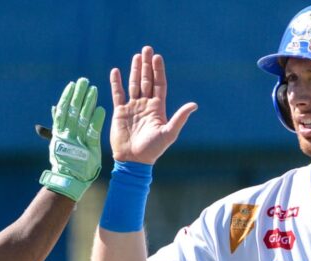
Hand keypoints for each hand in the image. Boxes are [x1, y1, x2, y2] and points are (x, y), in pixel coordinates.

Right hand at [39, 78, 106, 201]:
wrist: (68, 180)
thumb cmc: (64, 160)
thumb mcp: (57, 141)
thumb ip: (57, 124)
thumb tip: (54, 108)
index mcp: (59, 132)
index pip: (63, 110)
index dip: (67, 96)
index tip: (72, 84)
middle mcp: (67, 134)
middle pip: (72, 110)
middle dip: (78, 95)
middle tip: (84, 81)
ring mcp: (77, 141)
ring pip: (82, 118)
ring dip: (88, 103)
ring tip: (93, 89)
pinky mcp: (88, 148)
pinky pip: (92, 132)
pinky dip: (96, 120)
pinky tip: (101, 109)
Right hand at [109, 46, 196, 164]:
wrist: (133, 161)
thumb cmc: (152, 149)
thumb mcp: (169, 133)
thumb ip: (180, 118)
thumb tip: (194, 105)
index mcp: (158, 108)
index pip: (159, 84)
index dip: (158, 70)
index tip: (157, 57)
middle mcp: (145, 105)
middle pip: (147, 80)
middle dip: (146, 65)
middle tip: (146, 49)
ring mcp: (132, 107)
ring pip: (133, 84)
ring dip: (135, 70)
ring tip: (136, 56)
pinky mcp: (120, 112)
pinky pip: (117, 94)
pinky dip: (116, 83)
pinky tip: (116, 71)